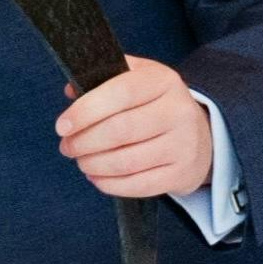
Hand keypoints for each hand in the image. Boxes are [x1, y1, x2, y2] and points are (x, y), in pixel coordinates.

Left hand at [55, 55, 213, 199]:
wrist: (200, 136)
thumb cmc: (155, 105)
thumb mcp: (136, 80)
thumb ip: (104, 78)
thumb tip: (72, 91)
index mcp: (163, 81)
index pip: (120, 93)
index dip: (85, 111)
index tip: (62, 126)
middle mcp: (178, 111)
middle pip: (120, 131)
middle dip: (84, 142)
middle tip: (67, 147)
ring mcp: (183, 144)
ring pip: (127, 161)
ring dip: (94, 164)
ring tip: (82, 161)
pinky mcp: (181, 173)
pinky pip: (138, 185)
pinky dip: (109, 184)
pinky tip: (97, 177)